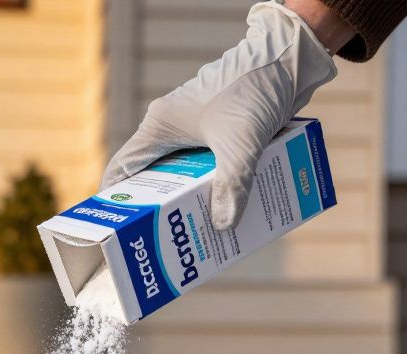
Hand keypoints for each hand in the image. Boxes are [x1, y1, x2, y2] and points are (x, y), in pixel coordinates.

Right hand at [101, 1, 338, 229]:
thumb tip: (223, 227)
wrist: (287, 59)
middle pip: (155, 178)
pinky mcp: (219, 132)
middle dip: (161, 209)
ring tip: (201, 232)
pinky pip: (210, 167)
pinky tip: (232, 208)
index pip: (123, 170)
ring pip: (185, 174)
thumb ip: (233, 184)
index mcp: (160, 126)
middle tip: (168, 241)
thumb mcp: (242, 142)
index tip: (124, 230)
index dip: (118, 201)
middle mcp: (171, 128)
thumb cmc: (254, 88)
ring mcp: (195, 130)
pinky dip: (217, 187)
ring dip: (193, 199)